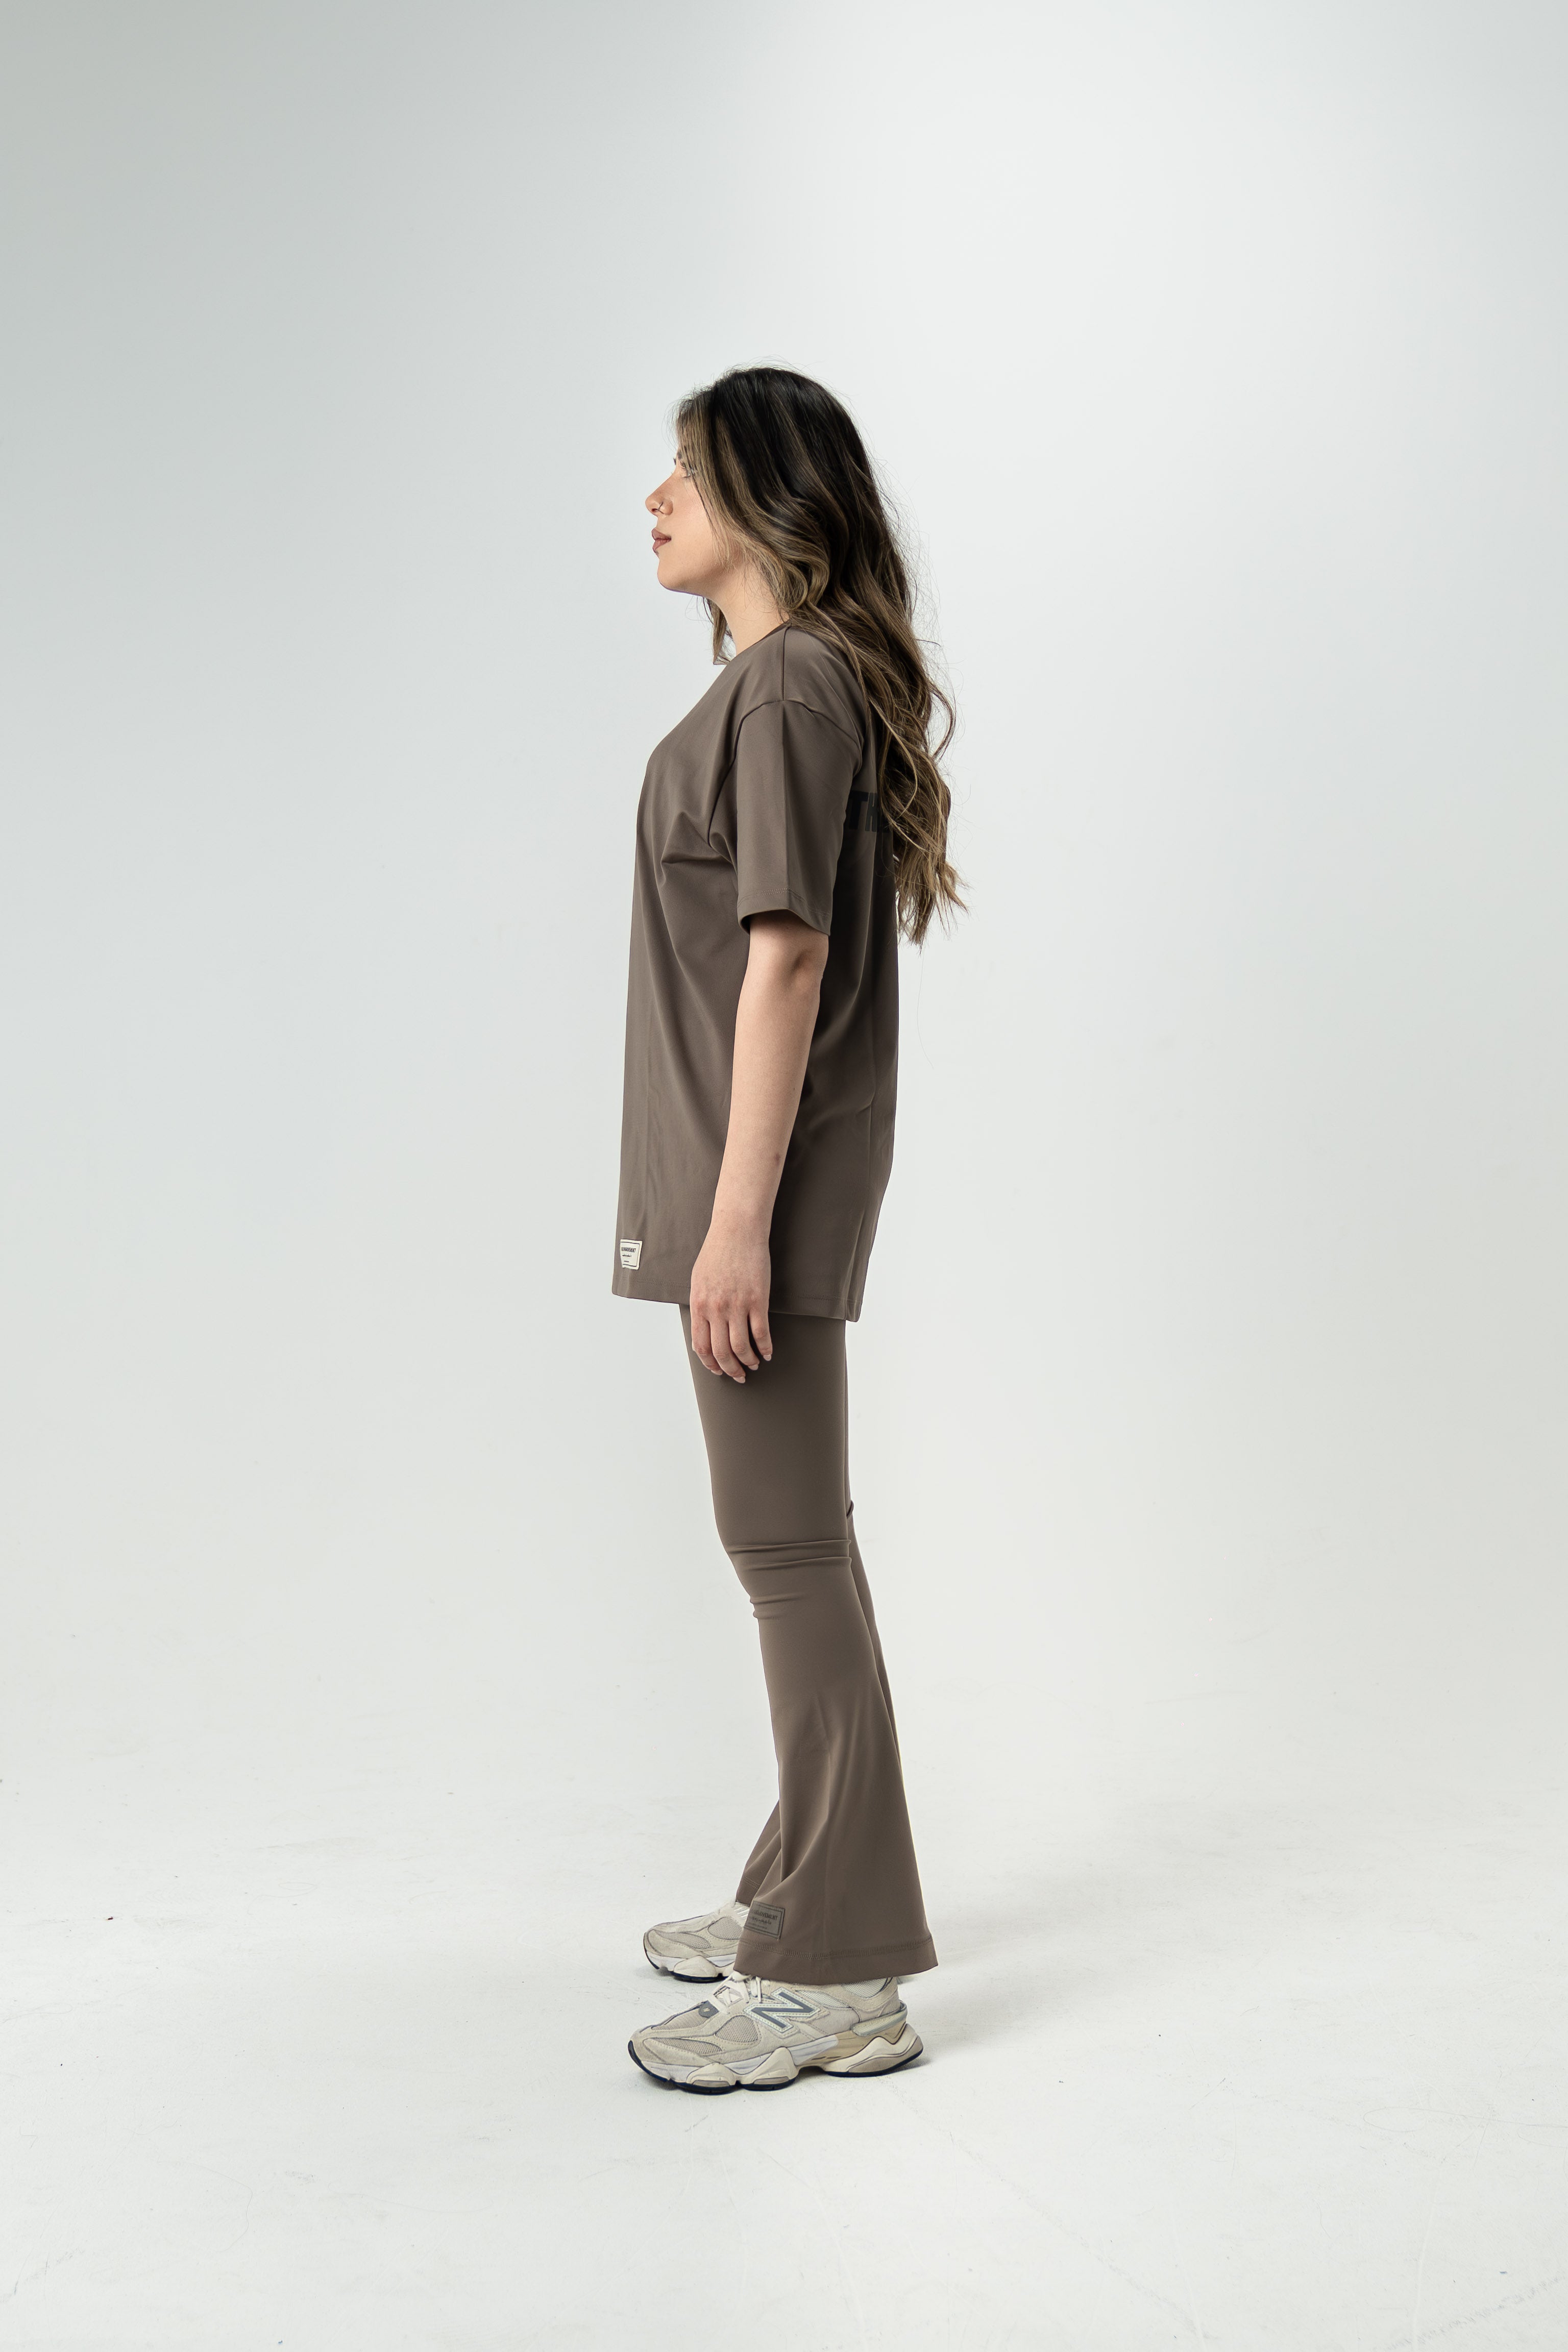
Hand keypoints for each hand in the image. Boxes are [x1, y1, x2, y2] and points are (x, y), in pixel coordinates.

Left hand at [689, 1216, 772, 1381]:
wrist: (737, 1231)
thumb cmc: (717, 1253)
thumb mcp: (698, 1281)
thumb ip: (700, 1307)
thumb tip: (703, 1331)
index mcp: (699, 1305)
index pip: (702, 1346)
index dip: (710, 1364)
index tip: (718, 1370)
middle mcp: (716, 1309)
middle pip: (722, 1352)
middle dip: (730, 1369)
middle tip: (738, 1376)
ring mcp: (737, 1305)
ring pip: (742, 1347)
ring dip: (749, 1362)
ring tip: (754, 1365)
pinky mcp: (758, 1299)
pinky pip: (762, 1332)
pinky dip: (765, 1347)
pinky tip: (768, 1353)